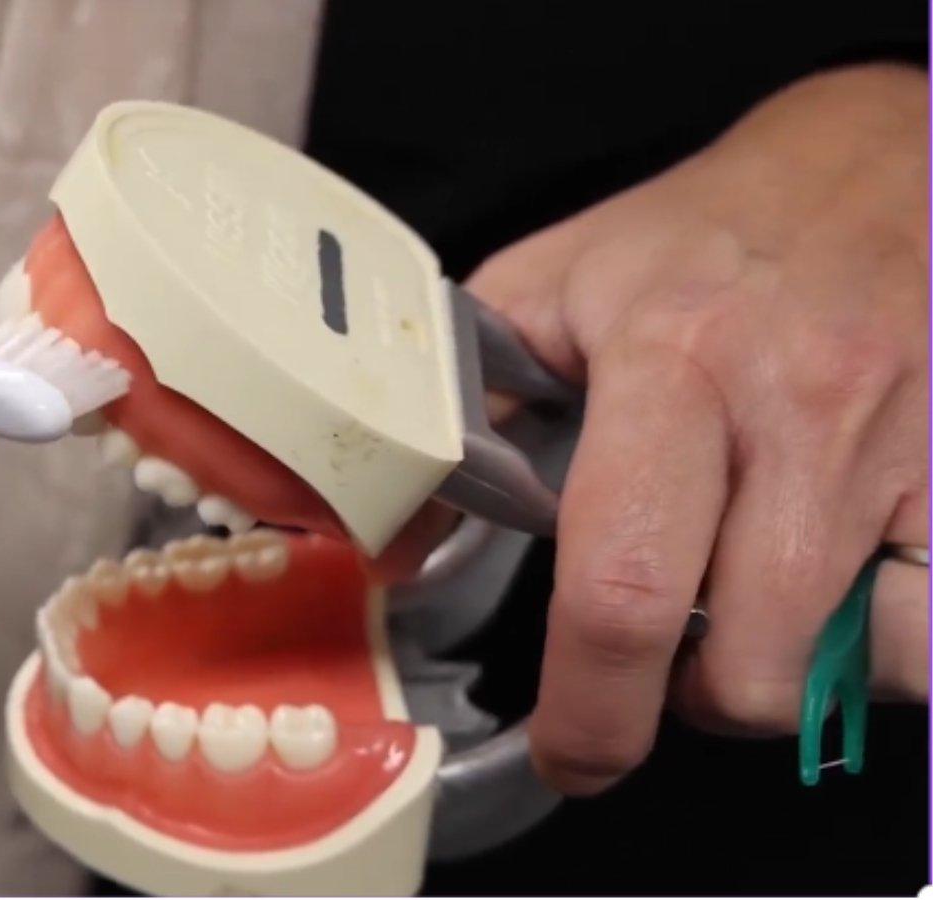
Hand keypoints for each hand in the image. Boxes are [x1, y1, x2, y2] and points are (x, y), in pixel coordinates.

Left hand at [463, 64, 928, 793]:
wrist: (882, 161)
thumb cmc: (707, 233)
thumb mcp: (555, 287)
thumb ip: (471, 405)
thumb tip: (410, 530)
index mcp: (672, 360)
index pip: (626, 585)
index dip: (593, 706)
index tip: (572, 750)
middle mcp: (804, 407)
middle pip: (755, 663)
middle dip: (693, 703)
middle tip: (664, 670)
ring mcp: (913, 445)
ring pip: (862, 664)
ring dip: (795, 670)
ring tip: (757, 604)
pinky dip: (891, 640)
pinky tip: (847, 582)